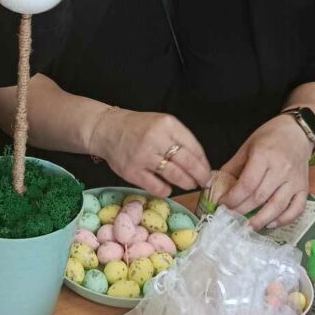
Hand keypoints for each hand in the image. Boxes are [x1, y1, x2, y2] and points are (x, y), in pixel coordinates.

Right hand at [93, 108, 210, 197]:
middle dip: (199, 176)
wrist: (107, 129)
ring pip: (175, 176)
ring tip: (189, 185)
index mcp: (167, 125)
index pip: (194, 147)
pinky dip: (167, 190)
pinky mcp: (132, 172)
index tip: (207, 171)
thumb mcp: (161, 123)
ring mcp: (143, 156)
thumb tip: (200, 164)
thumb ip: (179, 138)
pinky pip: (157, 187)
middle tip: (203, 182)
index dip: (203, 163)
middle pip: (187, 163)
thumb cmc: (138, 128)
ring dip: (186, 183)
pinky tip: (168, 187)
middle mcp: (155, 139)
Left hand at [214, 115, 311, 229]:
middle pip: (260, 197)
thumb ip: (233, 166)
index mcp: (264, 156)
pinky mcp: (304, 188)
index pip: (247, 183)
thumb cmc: (270, 137)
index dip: (233, 198)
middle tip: (230, 217)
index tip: (222, 204)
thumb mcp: (247, 146)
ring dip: (261, 220)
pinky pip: (296, 209)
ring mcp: (295, 180)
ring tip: (247, 227)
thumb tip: (216, 185)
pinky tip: (270, 224)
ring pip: (278, 206)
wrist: (298, 132)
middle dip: (242, 210)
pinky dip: (284, 220)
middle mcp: (282, 169)